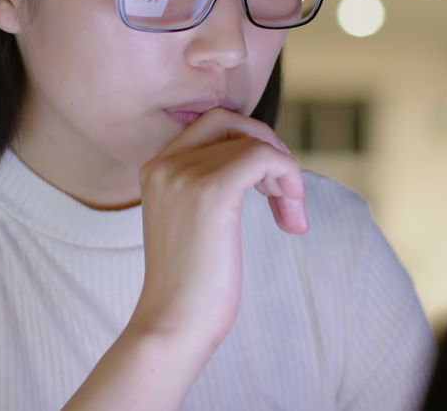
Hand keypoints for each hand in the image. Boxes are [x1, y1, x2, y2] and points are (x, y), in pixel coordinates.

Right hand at [128, 108, 307, 349]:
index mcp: (155, 168)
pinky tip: (291, 218)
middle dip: (266, 146)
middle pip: (231, 121)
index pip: (211, 124)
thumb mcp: (193, 221)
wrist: (173, 324)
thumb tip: (262, 161)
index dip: (247, 144)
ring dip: (286, 175)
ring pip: (254, 143)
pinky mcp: (211, 191)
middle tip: (284, 191)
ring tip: (290, 216)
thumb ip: (209, 185)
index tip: (267, 188)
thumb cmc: (191, 285)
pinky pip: (265, 158)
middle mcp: (164, 163)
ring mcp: (184, 174)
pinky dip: (289, 178)